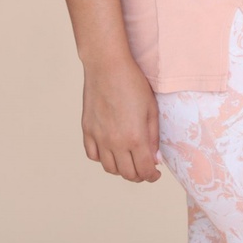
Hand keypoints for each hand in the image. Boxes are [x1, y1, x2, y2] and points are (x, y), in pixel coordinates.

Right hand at [81, 55, 162, 181]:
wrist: (107, 66)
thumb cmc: (132, 82)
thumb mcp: (151, 108)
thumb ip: (153, 136)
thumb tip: (155, 158)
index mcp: (134, 137)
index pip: (144, 170)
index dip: (152, 176)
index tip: (155, 174)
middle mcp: (115, 142)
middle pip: (127, 173)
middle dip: (138, 175)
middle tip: (144, 169)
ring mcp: (99, 137)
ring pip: (109, 168)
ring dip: (121, 169)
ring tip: (128, 160)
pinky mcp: (87, 130)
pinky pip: (93, 155)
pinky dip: (102, 158)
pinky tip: (110, 150)